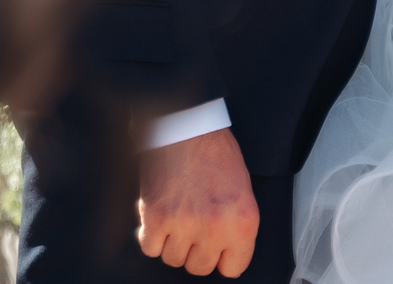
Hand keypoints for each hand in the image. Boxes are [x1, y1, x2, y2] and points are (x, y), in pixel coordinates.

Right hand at [136, 126, 257, 276]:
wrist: (184, 124)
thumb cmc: (213, 150)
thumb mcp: (242, 190)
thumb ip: (235, 226)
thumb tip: (224, 252)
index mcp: (243, 221)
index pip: (233, 268)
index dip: (221, 256)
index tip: (214, 247)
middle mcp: (216, 227)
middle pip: (199, 267)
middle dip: (194, 249)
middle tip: (192, 226)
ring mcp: (185, 223)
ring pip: (173, 259)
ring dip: (171, 241)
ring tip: (175, 216)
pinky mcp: (156, 216)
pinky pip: (150, 247)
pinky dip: (151, 235)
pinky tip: (158, 217)